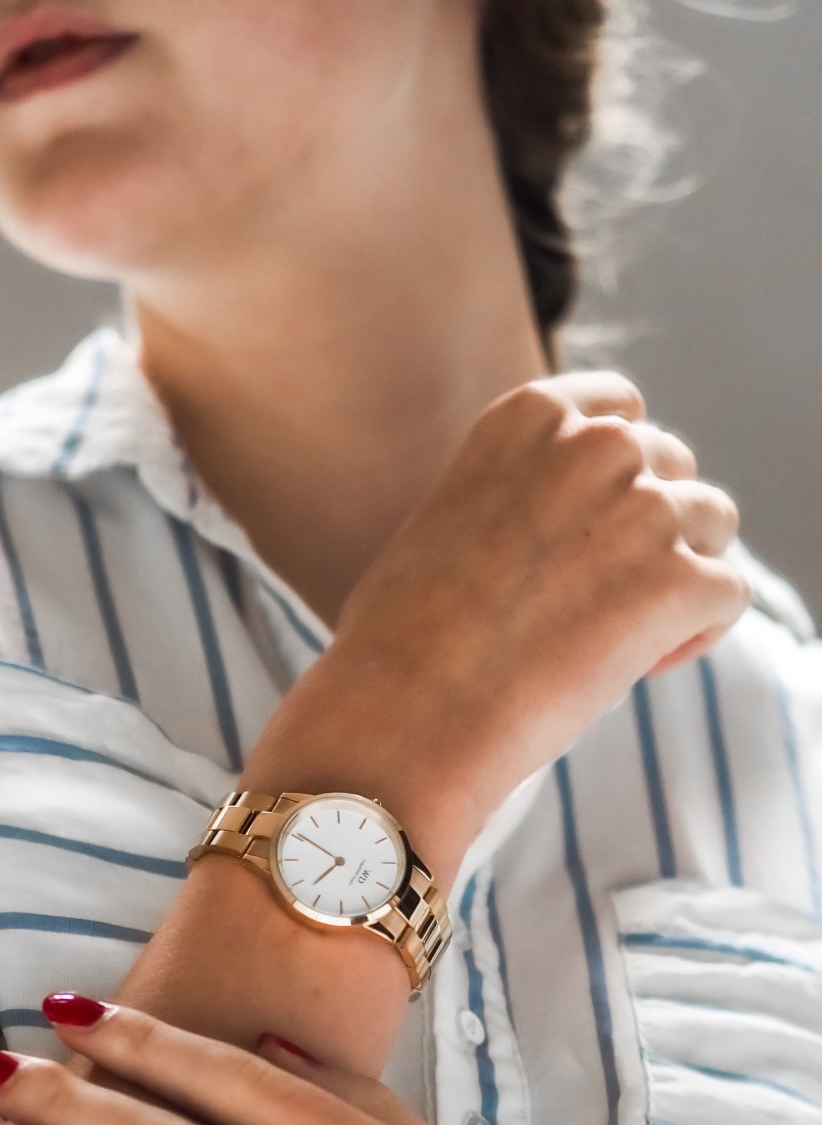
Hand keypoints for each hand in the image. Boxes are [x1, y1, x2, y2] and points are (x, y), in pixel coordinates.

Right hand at [328, 370, 750, 839]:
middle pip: (672, 463)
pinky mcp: (677, 580)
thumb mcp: (447, 520)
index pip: (620, 407)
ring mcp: (642, 508)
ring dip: (680, 571)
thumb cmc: (402, 638)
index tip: (592, 526)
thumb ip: (516, 495)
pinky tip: (642, 664)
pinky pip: (727, 593)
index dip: (619, 471)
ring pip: (712, 520)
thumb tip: (570, 529)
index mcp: (527, 419)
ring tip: (621, 632)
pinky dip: (696, 631)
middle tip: (599, 597)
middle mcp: (592, 445)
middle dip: (649, 525)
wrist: (404, 713)